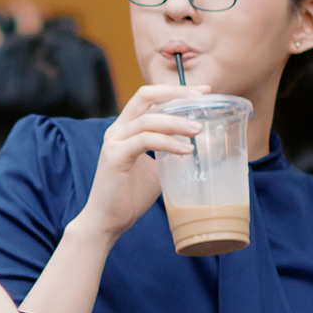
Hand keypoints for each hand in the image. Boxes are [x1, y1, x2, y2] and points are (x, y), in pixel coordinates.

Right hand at [74, 85, 205, 241]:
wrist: (108, 221)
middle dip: (175, 93)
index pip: (150, 98)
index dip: (175, 90)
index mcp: (127, 129)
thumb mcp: (158, 170)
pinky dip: (168, 143)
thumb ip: (173, 154)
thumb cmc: (130, 196)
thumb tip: (203, 145)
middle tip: (201, 98)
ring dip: (176, 122)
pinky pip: (144, 141)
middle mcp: (118, 130)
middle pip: (145, 96)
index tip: (202, 91)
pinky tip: (186, 149)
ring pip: (148, 119)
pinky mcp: (114, 156)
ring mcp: (114, 142)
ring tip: (198, 129)